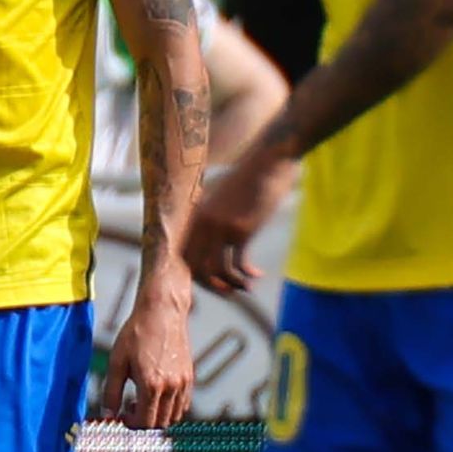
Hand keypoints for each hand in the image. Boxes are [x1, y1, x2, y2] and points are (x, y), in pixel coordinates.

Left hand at [97, 272, 195, 428]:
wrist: (161, 312)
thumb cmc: (137, 334)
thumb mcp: (116, 362)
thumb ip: (111, 391)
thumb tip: (108, 413)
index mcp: (152, 384)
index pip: (145, 421)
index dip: (131, 424)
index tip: (122, 415)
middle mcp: (172, 387)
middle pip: (160, 422)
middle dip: (143, 421)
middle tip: (129, 406)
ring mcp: (184, 383)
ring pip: (174, 415)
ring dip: (158, 415)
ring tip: (141, 398)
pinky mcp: (190, 376)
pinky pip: (183, 403)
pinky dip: (170, 406)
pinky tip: (156, 393)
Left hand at [184, 139, 297, 295]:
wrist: (268, 159)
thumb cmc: (250, 179)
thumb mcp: (223, 197)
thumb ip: (215, 215)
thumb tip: (216, 236)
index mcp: (195, 216)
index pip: (184, 256)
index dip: (195, 274)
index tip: (212, 282)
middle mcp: (202, 223)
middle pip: (196, 268)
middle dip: (212, 285)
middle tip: (229, 291)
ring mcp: (220, 227)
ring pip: (216, 271)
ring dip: (231, 285)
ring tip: (245, 288)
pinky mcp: (241, 229)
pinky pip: (237, 264)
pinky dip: (246, 275)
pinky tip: (257, 275)